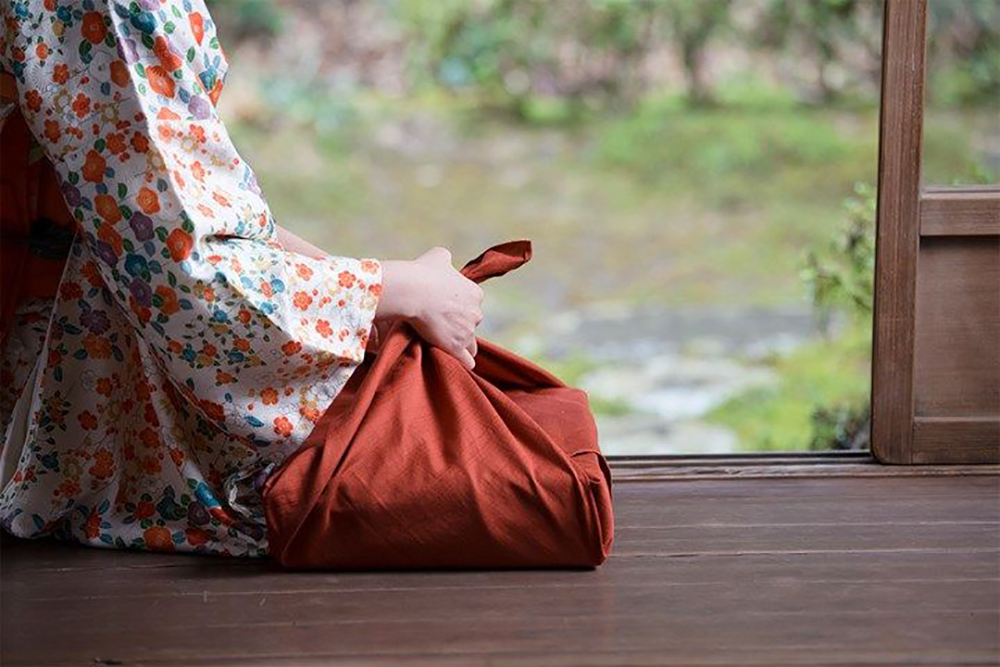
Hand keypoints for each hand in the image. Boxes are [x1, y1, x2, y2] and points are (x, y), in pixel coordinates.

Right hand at [376, 247, 483, 369]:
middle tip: (442, 324)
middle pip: (472, 323)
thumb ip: (446, 259)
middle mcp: (476, 313)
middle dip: (461, 324)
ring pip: (471, 343)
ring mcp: (467, 331)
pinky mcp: (456, 347)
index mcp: (475, 293)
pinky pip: (467, 361)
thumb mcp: (439, 256)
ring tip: (449, 346)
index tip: (447, 308)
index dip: (460, 306)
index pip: (473, 303)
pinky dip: (464, 363)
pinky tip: (460, 365)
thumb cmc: (423, 272)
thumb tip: (445, 260)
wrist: (412, 292)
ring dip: (462, 344)